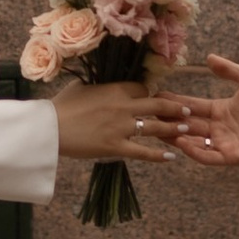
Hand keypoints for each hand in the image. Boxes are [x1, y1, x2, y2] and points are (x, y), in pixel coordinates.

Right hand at [52, 80, 188, 165]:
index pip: (143, 88)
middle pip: (156, 104)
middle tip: (188, 110)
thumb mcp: (82, 87)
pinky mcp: (116, 146)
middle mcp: (123, 106)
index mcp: (114, 89)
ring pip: (154, 127)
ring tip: (186, 129)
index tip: (159, 97)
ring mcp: (121, 127)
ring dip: (172, 128)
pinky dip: (158, 155)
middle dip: (174, 107)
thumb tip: (102, 81)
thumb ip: (98, 85)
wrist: (50, 127)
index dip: (152, 93)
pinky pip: (142, 152)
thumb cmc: (62, 106)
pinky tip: (171, 157)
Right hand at [161, 56, 238, 166]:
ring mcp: (226, 143)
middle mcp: (222, 128)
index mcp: (223, 110)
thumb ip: (227, 70)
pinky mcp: (233, 156)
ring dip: (177, 137)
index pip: (193, 108)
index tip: (157, 95)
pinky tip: (180, 143)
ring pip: (195, 143)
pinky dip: (194, 151)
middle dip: (170, 121)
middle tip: (150, 114)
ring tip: (158, 129)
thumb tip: (209, 58)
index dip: (176, 103)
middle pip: (190, 126)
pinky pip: (209, 156)